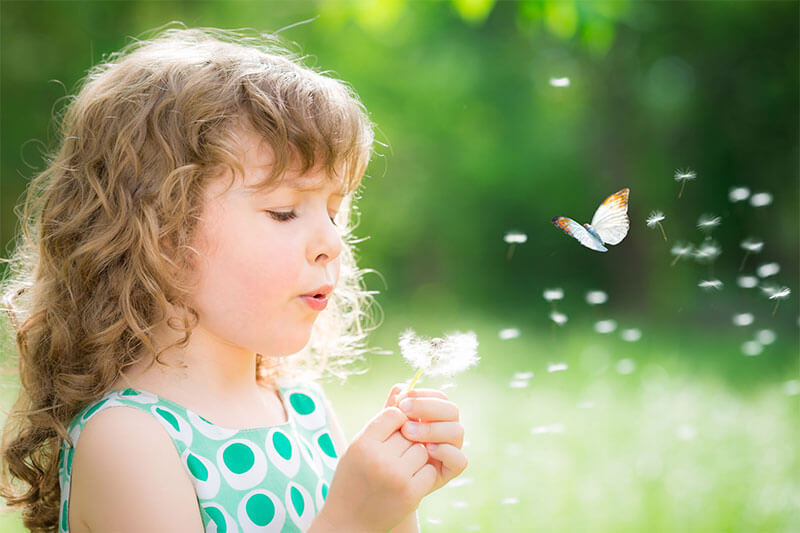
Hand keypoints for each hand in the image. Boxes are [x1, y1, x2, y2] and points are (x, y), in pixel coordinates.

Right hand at [317, 392, 436, 531]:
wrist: (348, 522)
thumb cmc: (352, 478)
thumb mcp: (358, 446)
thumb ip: (381, 419)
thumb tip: (402, 386)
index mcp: (363, 443)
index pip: (394, 414)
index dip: (396, 421)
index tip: (391, 431)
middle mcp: (379, 458)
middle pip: (410, 431)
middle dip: (407, 440)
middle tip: (394, 454)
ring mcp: (397, 476)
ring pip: (422, 450)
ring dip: (416, 457)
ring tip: (399, 468)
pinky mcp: (411, 493)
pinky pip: (429, 469)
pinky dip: (422, 473)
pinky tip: (407, 481)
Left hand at [387, 384, 467, 493]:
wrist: (382, 481)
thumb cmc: (385, 448)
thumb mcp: (386, 426)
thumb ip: (392, 407)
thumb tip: (400, 389)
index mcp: (435, 414)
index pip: (439, 397)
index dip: (422, 396)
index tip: (402, 400)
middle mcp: (447, 428)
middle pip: (451, 410)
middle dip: (427, 408)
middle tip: (404, 411)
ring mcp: (451, 448)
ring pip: (456, 431)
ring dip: (432, 428)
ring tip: (408, 432)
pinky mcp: (451, 469)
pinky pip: (459, 459)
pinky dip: (445, 451)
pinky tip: (426, 449)